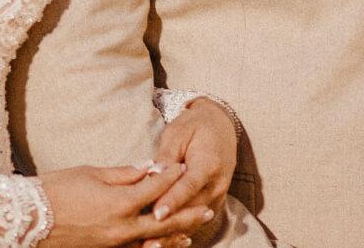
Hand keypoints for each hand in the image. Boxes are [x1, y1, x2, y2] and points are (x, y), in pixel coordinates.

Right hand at [38, 163, 215, 247]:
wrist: (29, 219)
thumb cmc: (57, 190)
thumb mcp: (91, 173)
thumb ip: (124, 173)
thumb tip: (149, 168)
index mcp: (120, 202)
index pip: (155, 187)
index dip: (170, 176)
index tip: (183, 166)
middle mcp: (122, 227)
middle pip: (163, 220)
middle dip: (187, 212)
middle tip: (207, 208)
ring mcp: (115, 243)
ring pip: (154, 240)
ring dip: (177, 234)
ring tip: (195, 229)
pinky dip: (155, 246)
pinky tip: (167, 245)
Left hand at [138, 98, 236, 247]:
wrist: (220, 127)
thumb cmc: (194, 127)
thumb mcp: (177, 133)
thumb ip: (166, 156)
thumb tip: (153, 174)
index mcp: (209, 163)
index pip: (189, 186)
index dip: (172, 201)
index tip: (156, 213)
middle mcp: (218, 184)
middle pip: (192, 208)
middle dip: (169, 223)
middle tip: (143, 234)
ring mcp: (218, 196)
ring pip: (194, 219)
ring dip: (173, 231)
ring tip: (149, 243)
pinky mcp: (213, 204)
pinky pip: (196, 221)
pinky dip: (179, 230)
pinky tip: (160, 239)